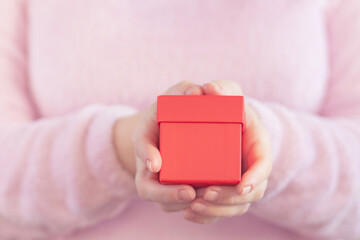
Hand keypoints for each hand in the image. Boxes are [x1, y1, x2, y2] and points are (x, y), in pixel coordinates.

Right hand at [132, 81, 203, 211]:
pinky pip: (178, 204)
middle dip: (166, 195)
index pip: (140, 145)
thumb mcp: (177, 94)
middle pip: (147, 189)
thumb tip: (198, 91)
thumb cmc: (176, 108)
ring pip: (163, 202)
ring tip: (204, 199)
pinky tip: (210, 202)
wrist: (175, 126)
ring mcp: (159, 178)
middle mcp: (149, 162)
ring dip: (181, 204)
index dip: (146, 154)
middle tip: (190, 192)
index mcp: (146, 137)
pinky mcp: (174, 188)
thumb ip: (184, 88)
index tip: (155, 164)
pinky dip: (192, 206)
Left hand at [183, 80, 272, 223]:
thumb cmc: (223, 107)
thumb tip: (208, 89)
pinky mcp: (225, 191)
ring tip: (192, 206)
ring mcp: (239, 182)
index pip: (264, 164)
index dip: (256, 177)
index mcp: (257, 145)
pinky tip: (188, 213)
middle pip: (251, 193)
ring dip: (216, 210)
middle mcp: (251, 167)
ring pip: (235, 207)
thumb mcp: (225, 92)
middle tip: (206, 193)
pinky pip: (220, 210)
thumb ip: (223, 88)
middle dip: (230, 198)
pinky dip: (206, 215)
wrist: (211, 122)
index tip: (241, 186)